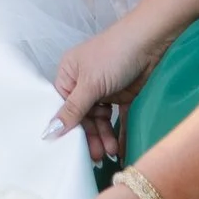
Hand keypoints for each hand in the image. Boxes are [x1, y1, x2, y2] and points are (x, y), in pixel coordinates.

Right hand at [47, 14, 165, 163]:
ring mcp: (103, 89)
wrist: (149, 41)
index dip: (68, 129)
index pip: (63, 108)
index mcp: (69, 75)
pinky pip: (117, 119)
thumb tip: (48, 132)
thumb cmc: (113, 56)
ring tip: (111, 153)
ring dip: (104, 137)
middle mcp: (83, 83)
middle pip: (83, 117)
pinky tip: (119, 149)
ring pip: (99, 120)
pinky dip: (117, 133)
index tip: (72, 151)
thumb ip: (72, 110)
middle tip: (96, 157)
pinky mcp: (122, 95)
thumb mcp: (90, 84)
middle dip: (90, 136)